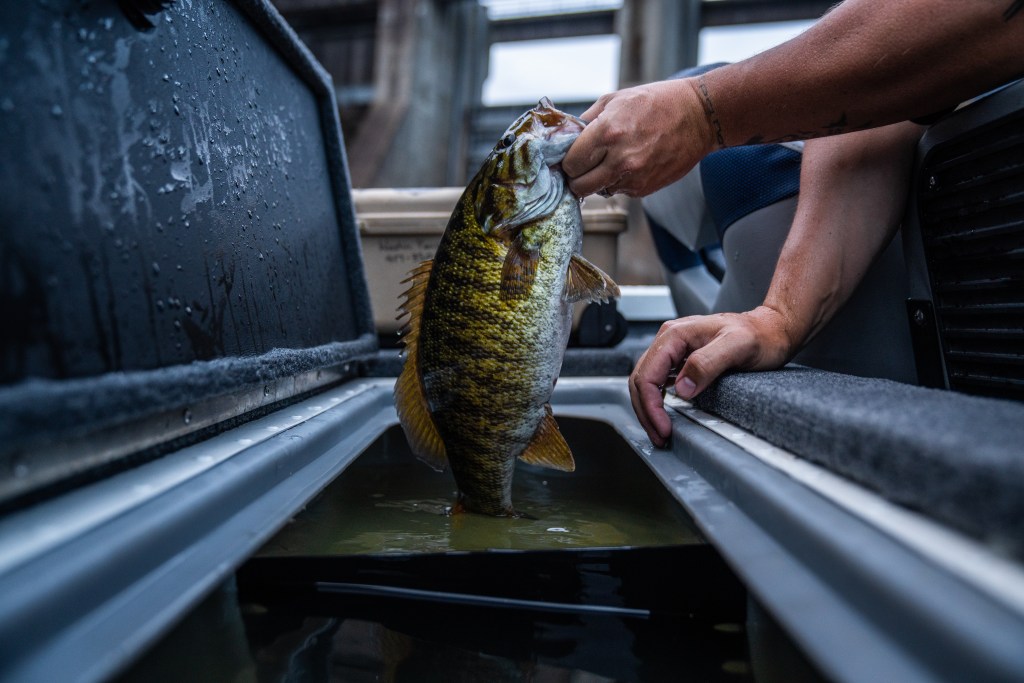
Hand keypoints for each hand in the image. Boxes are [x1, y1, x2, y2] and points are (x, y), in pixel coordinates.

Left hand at [563, 78, 714, 197]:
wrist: (698, 117)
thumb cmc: (655, 102)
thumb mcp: (614, 100)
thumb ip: (585, 121)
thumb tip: (564, 139)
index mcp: (607, 132)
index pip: (570, 163)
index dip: (568, 161)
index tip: (573, 156)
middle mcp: (619, 159)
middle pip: (579, 186)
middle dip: (577, 177)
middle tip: (583, 166)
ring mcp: (633, 178)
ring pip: (598, 191)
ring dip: (598, 180)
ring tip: (611, 159)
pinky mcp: (644, 189)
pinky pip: (619, 191)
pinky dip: (618, 181)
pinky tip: (632, 162)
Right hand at [629, 307, 791, 446]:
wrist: (771, 328)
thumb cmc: (760, 335)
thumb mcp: (738, 346)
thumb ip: (708, 363)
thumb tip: (682, 388)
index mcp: (676, 334)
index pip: (648, 374)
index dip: (652, 405)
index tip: (664, 427)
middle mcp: (670, 339)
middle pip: (640, 379)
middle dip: (646, 412)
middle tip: (660, 436)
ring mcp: (674, 348)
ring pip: (645, 381)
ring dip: (648, 409)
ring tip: (659, 431)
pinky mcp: (680, 358)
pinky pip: (657, 380)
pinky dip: (656, 401)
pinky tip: (664, 414)